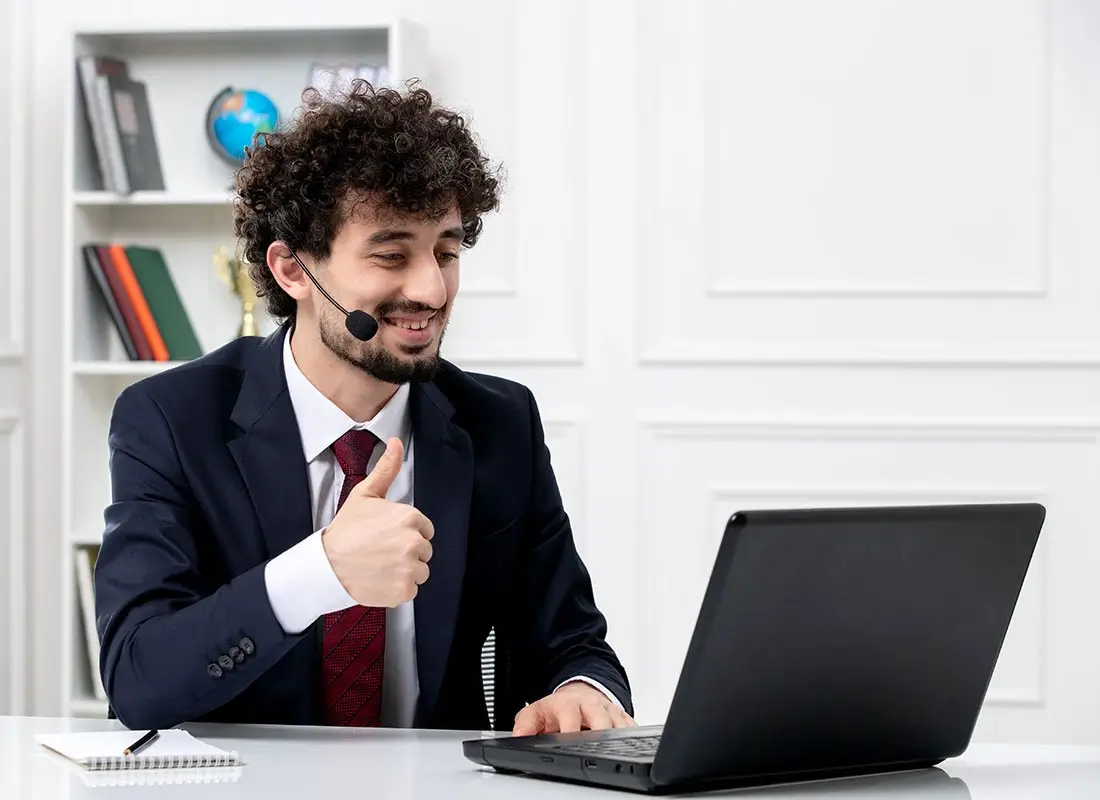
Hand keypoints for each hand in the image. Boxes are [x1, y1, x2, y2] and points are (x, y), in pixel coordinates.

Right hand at [321, 437, 433, 606]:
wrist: (326, 565)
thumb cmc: (345, 530)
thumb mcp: (365, 494)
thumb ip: (386, 469)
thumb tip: (396, 441)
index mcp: (410, 517)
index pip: (424, 529)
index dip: (407, 533)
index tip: (387, 536)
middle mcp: (414, 542)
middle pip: (424, 550)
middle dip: (407, 552)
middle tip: (381, 551)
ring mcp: (409, 568)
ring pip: (421, 571)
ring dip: (405, 571)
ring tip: (380, 565)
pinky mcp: (404, 590)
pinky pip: (411, 590)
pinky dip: (398, 589)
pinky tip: (379, 579)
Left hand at [512, 682, 636, 735]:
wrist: (577, 692)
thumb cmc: (557, 708)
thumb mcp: (535, 712)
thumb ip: (525, 724)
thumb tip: (518, 737)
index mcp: (568, 705)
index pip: (571, 716)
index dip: (571, 729)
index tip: (570, 740)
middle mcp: (590, 705)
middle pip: (601, 719)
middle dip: (601, 732)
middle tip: (599, 747)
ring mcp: (607, 710)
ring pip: (619, 723)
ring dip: (618, 736)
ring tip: (614, 748)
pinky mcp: (621, 716)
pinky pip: (631, 726)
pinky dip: (631, 735)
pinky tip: (628, 744)